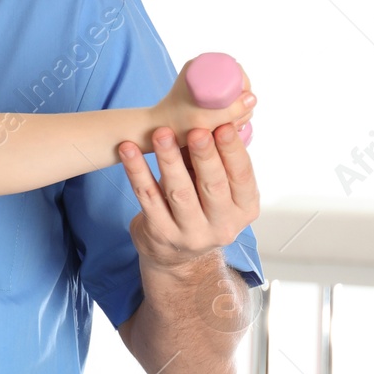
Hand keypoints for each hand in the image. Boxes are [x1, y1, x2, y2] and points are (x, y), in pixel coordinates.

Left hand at [116, 121, 261, 271]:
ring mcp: (190, 233)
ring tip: (160, 133)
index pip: (242, 177)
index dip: (233, 151)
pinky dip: (137, 171)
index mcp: (244, 209)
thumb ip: (218, 161)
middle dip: (203, 155)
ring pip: (178, 192)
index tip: (224, 126)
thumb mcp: (218, 190)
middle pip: (212, 186)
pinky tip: (128, 150)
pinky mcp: (160, 234)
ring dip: (168, 160)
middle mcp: (222, 225)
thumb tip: (217, 116)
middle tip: (195, 130)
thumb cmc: (201, 208)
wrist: (177, 256)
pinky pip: (147, 197)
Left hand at [150, 57, 256, 143]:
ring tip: (228, 124)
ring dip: (238, 110)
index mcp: (200, 65)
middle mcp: (203, 69)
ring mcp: (205, 82)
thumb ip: (232, 110)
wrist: (159, 129)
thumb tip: (252, 97)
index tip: (240, 108)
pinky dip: (232, 112)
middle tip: (234, 121)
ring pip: (235, 93)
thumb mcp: (207, 119)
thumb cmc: (178, 124)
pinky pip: (229, 99)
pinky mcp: (206, 93)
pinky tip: (228, 124)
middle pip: (239, 83)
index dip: (245, 89)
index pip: (237, 71)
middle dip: (242, 103)